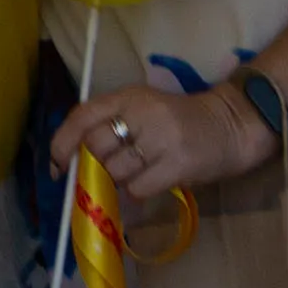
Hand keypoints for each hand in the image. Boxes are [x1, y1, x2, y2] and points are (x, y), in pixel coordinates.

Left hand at [55, 71, 279, 213]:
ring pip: (115, 171)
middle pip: (95, 147)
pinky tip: (152, 182)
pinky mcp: (178, 162)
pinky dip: (137, 192)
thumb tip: (73, 163)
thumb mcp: (143, 110)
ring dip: (117, 182)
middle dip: (92, 168)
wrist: (231, 126)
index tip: (57, 167)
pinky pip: (138, 188)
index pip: (82, 116)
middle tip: (100, 178)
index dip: (62, 143)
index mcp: (128, 95)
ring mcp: (161, 137)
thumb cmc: (179, 122)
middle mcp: (142, 111)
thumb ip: (111, 126)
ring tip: (136, 175)